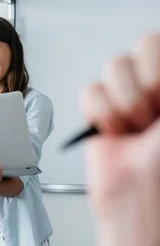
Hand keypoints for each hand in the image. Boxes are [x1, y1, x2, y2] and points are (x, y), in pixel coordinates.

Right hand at [81, 34, 159, 245]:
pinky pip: (91, 91)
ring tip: (134, 129)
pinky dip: (101, 113)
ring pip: (115, 65)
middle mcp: (155, 90)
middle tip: (151, 115)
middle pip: (144, 46)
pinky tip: (115, 133)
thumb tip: (153, 63)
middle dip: (146, 83)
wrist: (137, 200)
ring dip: (125, 103)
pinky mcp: (100, 113)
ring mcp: (129, 99)